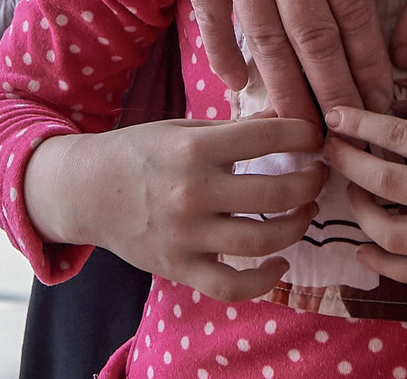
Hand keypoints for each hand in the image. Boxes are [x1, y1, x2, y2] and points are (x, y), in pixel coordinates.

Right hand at [26, 116, 326, 300]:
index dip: (303, 135)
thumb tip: (287, 121)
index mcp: (194, 148)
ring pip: (262, 240)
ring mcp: (186, 234)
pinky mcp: (179, 267)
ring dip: (297, 226)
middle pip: (275, 192)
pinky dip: (265, 280)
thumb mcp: (182, 129)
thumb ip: (232, 129)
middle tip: (319, 175)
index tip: (315, 136)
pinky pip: (232, 285)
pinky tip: (280, 263)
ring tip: (305, 211)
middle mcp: (192, 191)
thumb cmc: (141, 152)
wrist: (87, 191)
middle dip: (310, 183)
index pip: (267, 137)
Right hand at [65, 0, 406, 119]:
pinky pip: (211, 13)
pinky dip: (224, 51)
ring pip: (261, 37)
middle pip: (310, 37)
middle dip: (332, 95)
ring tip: (300, 131)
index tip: (385, 104)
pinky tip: (241, 85)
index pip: (353, 11)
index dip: (369, 64)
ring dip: (283, 89)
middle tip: (348, 142)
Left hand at [322, 107, 406, 286]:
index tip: (333, 115)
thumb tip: (392, 134)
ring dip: (360, 213)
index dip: (358, 124)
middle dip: (347, 164)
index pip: (396, 134)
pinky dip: (381, 262)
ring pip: (388, 232)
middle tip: (331, 152)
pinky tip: (366, 249)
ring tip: (354, 198)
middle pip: (382, 181)